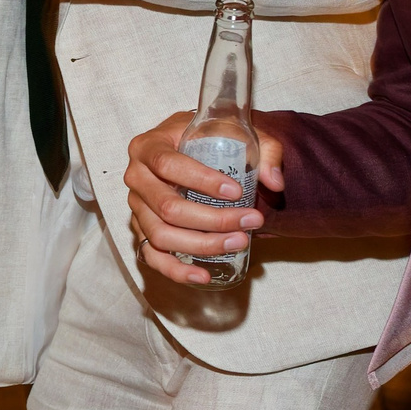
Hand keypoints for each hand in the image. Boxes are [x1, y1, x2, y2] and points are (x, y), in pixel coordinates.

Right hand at [122, 111, 285, 286]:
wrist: (192, 147)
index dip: (201, 181)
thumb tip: (275, 182)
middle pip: (166, 207)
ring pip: (160, 234)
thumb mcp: (237, 133)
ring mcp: (136, 207)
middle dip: (212, 220)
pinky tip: (203, 276)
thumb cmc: (211, 137)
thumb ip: (263, 151)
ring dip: (201, 245)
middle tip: (250, 221)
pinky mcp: (141, 229)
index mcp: (148, 146)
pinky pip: (151, 256)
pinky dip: (175, 270)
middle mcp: (136, 177)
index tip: (237, 192)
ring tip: (239, 242)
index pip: (167, 165)